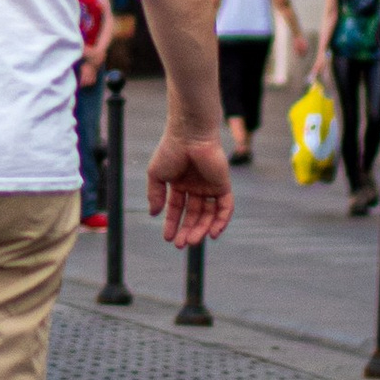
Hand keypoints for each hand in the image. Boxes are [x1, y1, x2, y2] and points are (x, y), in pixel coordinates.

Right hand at [146, 124, 232, 250]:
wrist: (189, 135)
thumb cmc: (170, 150)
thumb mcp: (156, 175)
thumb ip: (156, 194)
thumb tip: (154, 214)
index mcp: (180, 184)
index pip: (177, 209)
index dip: (172, 224)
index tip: (168, 238)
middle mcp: (196, 187)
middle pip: (194, 215)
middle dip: (187, 230)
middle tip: (181, 244)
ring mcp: (210, 187)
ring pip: (209, 214)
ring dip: (202, 229)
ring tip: (192, 241)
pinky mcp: (223, 185)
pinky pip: (225, 207)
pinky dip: (221, 221)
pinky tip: (213, 233)